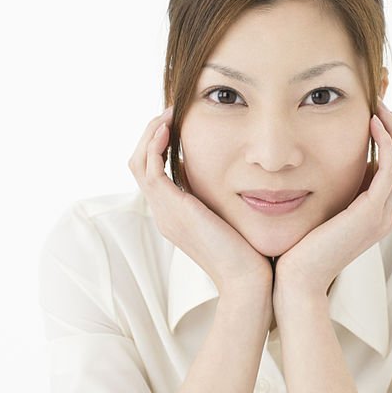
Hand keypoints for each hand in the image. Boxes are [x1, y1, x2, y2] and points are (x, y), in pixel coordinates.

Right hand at [128, 107, 273, 296]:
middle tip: (171, 111)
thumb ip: (228, 196)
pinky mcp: (173, 209)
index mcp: (175, 215)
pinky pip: (151, 169)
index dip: (160, 144)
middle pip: (140, 164)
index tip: (179, 122)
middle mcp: (164, 213)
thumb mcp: (235, 216)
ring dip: (151, 133)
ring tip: (169, 113)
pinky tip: (170, 128)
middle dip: (151, 134)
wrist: (248, 280)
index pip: (154, 172)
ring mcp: (165, 212)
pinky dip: (156, 144)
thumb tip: (243, 174)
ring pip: (139, 162)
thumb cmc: (252, 253)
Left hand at [273, 102, 391, 300]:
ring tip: (378, 105)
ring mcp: (382, 215)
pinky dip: (386, 143)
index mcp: (377, 213)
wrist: (295, 281)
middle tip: (380, 100)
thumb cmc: (298, 248)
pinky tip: (370, 124)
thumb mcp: (320, 211)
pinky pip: (390, 169)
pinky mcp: (371, 214)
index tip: (374, 111)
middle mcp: (386, 214)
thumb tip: (326, 163)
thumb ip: (332, 191)